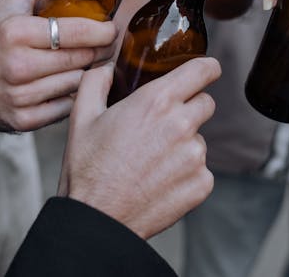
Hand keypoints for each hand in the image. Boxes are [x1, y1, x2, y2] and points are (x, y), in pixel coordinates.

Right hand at [0, 0, 117, 131]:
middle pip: (80, 59)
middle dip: (99, 51)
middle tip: (107, 45)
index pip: (74, 31)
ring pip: (76, 84)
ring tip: (87, 64)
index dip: (101, 31)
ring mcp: (20, 96)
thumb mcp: (7, 5)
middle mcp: (17, 65)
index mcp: (15, 32)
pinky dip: (73, 96)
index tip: (111, 28)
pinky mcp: (24, 120)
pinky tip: (70, 84)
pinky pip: (66, 107)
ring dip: (87, 73)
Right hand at [58, 57, 220, 238]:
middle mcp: (181, 125)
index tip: (206, 71)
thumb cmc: (88, 170)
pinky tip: (159, 180)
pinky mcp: (201, 183)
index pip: (203, 70)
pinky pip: (201, 169)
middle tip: (162, 125)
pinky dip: (186, 173)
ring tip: (152, 160)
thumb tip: (106, 68)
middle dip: (189, 108)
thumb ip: (96, 81)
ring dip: (184, 144)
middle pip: (206, 102)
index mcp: (156, 101)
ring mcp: (195, 156)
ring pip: (200, 138)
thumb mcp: (81, 117)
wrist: (97, 220)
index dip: (206, 68)